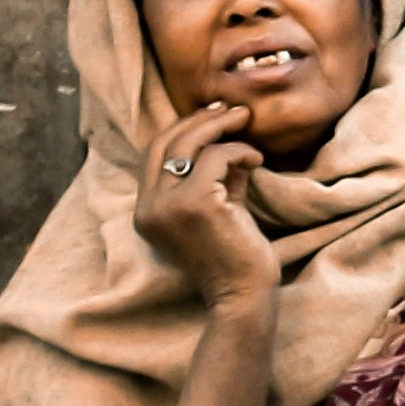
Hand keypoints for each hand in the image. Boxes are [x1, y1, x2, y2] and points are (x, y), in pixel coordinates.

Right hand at [132, 100, 278, 312]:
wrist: (243, 295)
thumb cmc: (235, 255)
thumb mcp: (218, 208)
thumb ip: (216, 176)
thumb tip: (227, 140)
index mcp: (147, 211)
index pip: (154, 154)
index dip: (182, 128)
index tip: (213, 114)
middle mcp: (149, 207)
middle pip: (165, 142)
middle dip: (200, 120)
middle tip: (234, 110)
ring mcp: (168, 206)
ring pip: (189, 144)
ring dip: (221, 127)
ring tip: (246, 122)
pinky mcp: (195, 204)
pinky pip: (216, 157)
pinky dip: (239, 151)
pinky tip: (257, 160)